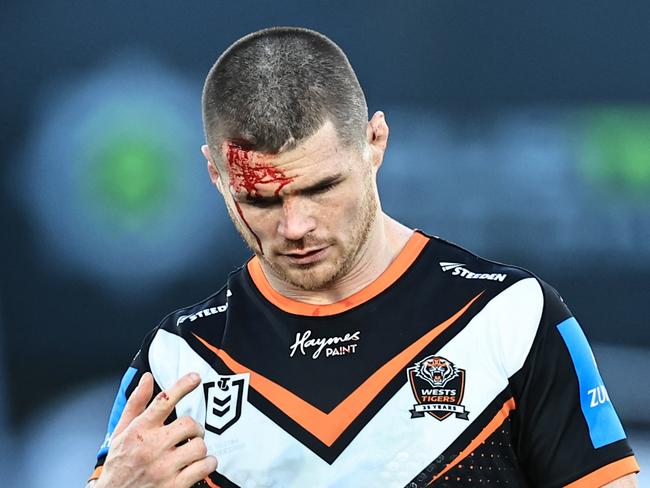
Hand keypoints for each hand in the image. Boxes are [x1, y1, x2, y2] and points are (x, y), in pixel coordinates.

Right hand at [95, 372, 216, 487]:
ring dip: (200, 447)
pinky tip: (199, 465)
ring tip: (191, 451)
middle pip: (189, 424)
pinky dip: (207, 464)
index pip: (163, 402)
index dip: (182, 386)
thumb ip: (136, 403)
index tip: (195, 378)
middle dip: (195, 428)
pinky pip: (203, 467)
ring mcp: (163, 468)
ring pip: (199, 446)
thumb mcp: (120, 432)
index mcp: (139, 430)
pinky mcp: (174, 486)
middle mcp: (151, 447)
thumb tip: (147, 379)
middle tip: (191, 433)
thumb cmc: (119, 464)